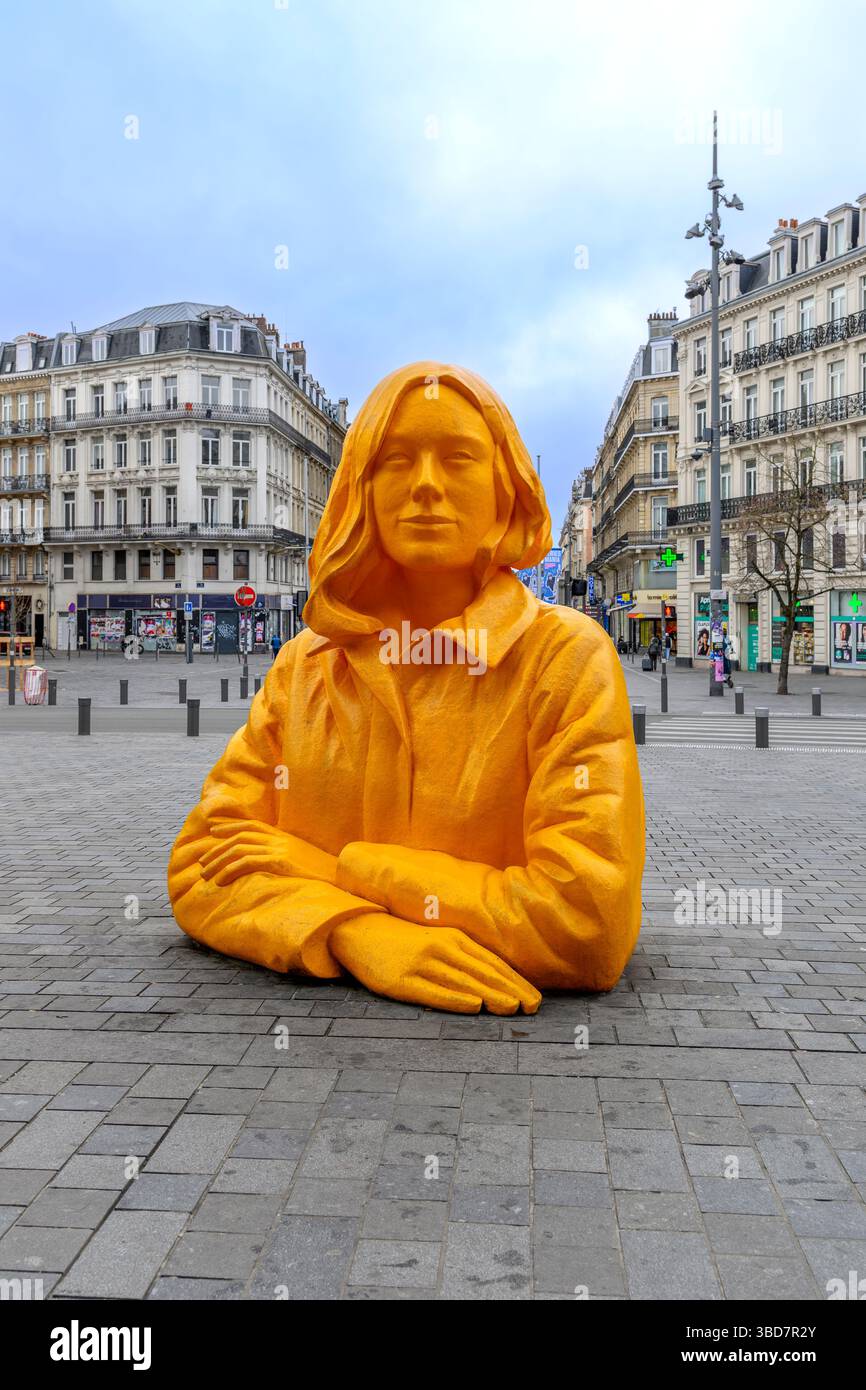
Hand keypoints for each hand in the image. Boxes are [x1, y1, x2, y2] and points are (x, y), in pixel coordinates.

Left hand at [200, 822, 337, 885]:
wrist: (344, 878)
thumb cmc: (325, 875)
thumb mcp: (303, 861)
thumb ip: (286, 857)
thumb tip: (271, 864)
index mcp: (284, 836)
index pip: (252, 825)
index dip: (230, 826)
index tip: (213, 832)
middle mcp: (280, 839)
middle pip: (240, 836)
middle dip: (217, 848)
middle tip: (201, 862)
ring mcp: (280, 849)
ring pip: (239, 849)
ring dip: (218, 862)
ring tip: (205, 875)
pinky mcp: (280, 862)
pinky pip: (247, 862)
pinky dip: (230, 870)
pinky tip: (220, 881)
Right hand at [330, 915, 540, 1015]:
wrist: (361, 931)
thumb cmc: (406, 940)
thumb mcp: (438, 940)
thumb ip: (464, 955)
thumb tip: (498, 979)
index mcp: (454, 938)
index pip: (492, 963)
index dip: (516, 981)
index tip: (535, 998)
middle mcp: (442, 948)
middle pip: (483, 972)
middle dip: (511, 990)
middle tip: (533, 1007)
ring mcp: (422, 964)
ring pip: (463, 981)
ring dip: (490, 994)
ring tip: (512, 1008)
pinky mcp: (402, 981)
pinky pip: (433, 992)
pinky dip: (456, 998)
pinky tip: (473, 1005)